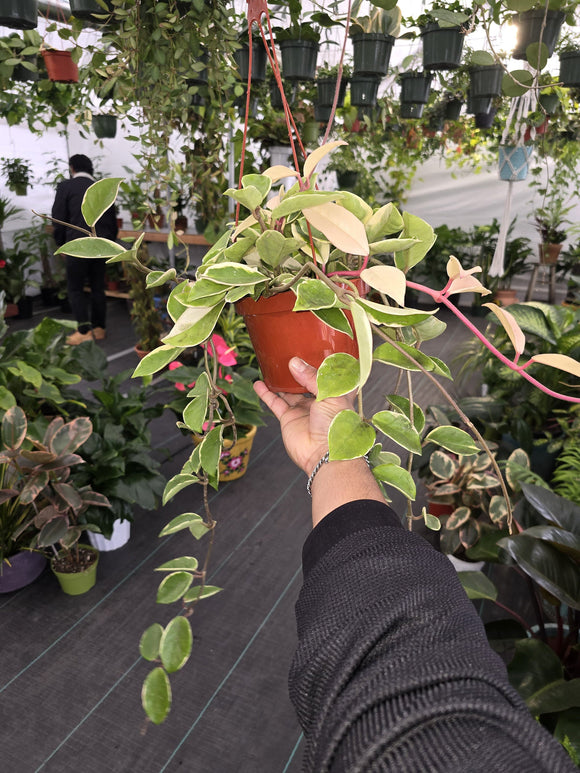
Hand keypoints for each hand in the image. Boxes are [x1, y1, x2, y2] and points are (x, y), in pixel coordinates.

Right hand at [253, 357, 354, 475]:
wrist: (324, 454)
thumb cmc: (335, 425)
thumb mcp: (329, 394)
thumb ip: (312, 377)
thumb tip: (294, 363)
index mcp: (336, 394)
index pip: (330, 376)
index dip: (325, 364)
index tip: (316, 349)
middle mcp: (319, 401)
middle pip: (307, 381)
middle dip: (299, 370)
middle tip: (288, 354)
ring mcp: (303, 410)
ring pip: (289, 391)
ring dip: (281, 380)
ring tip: (272, 365)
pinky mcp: (288, 419)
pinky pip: (275, 402)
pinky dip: (266, 393)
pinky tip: (258, 383)